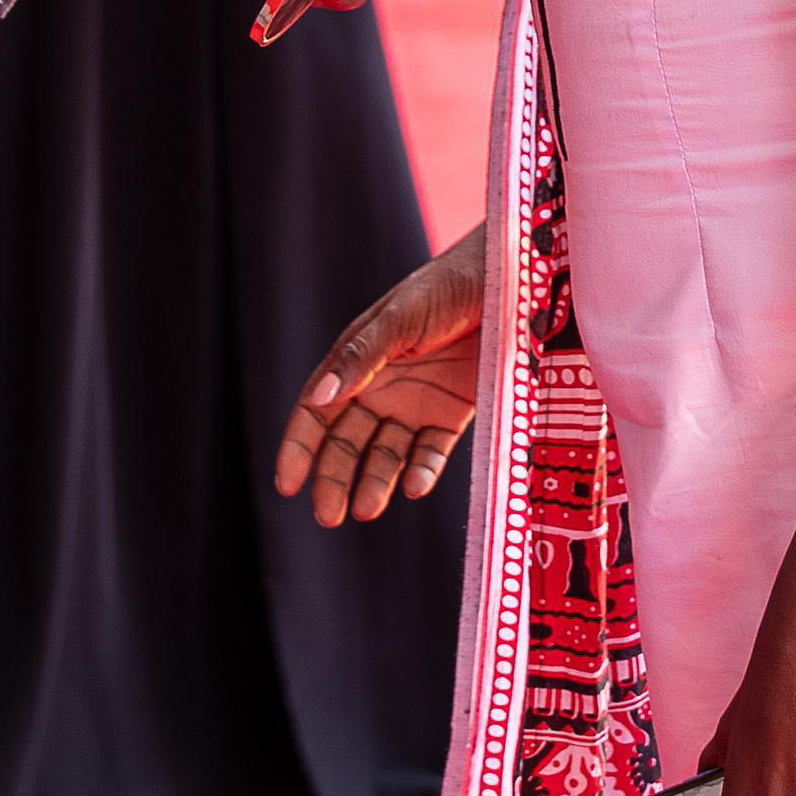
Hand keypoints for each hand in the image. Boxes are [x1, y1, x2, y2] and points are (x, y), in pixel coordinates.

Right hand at [273, 225, 483, 524]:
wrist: (509, 280)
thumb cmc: (446, 287)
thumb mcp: (400, 318)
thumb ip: (361, 357)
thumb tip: (318, 397)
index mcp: (356, 361)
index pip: (316, 412)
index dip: (298, 448)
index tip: (286, 485)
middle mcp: (380, 387)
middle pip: (346, 442)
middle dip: (332, 478)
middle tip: (327, 515)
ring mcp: (416, 403)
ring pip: (385, 454)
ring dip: (374, 482)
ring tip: (366, 510)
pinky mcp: (453, 413)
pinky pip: (431, 452)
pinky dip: (421, 471)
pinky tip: (413, 487)